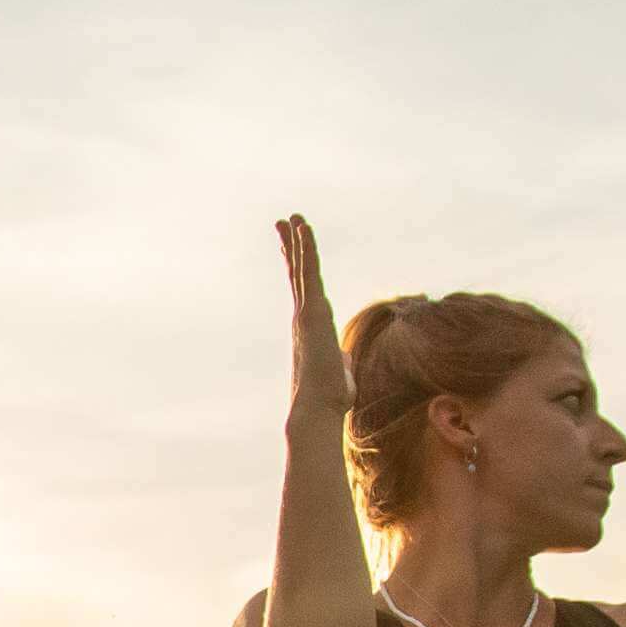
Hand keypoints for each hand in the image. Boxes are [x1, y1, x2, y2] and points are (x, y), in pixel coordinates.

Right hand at [276, 214, 349, 429]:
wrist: (318, 409)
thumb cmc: (330, 400)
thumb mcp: (339, 374)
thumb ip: (340, 361)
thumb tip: (343, 360)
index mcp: (310, 329)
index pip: (303, 291)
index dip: (297, 268)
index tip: (290, 250)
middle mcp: (303, 318)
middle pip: (296, 274)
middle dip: (290, 247)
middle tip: (282, 223)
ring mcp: (306, 313)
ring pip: (302, 269)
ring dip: (298, 241)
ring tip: (292, 217)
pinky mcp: (313, 310)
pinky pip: (309, 272)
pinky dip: (307, 249)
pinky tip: (303, 228)